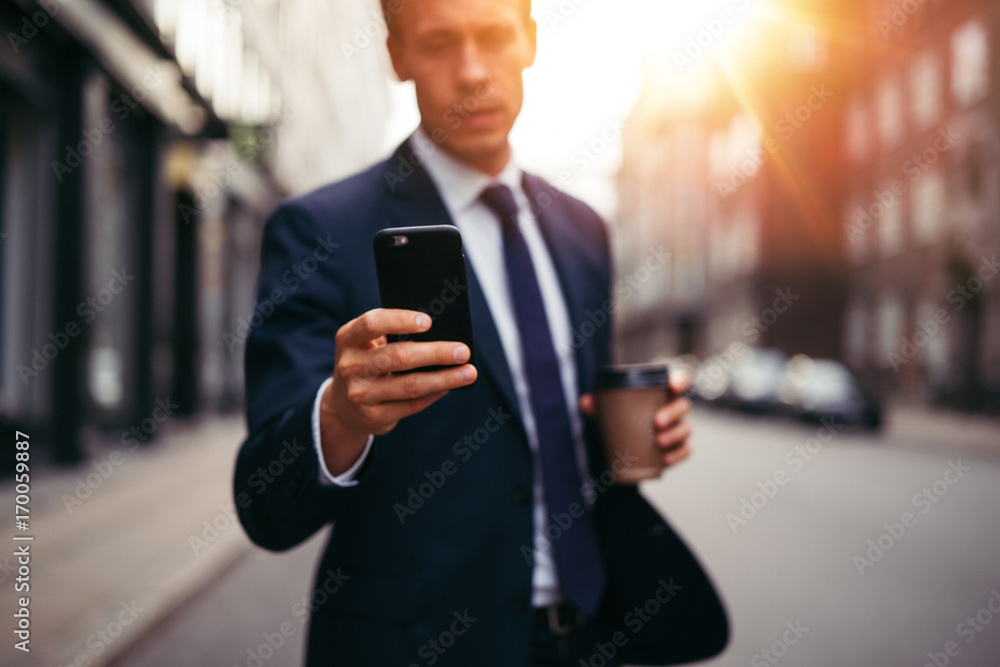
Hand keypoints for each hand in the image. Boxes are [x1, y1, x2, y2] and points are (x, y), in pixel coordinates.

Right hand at [320, 308, 476, 474]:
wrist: (343, 405)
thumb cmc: (367, 362)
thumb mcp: (369, 344)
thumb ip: (394, 336)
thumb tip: (443, 335)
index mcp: (348, 339)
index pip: (372, 323)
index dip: (401, 320)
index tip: (429, 321)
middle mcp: (350, 366)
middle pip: (398, 357)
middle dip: (436, 353)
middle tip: (463, 351)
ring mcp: (360, 395)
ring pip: (409, 386)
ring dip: (444, 379)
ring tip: (468, 372)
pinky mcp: (374, 417)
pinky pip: (412, 405)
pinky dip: (435, 394)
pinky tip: (451, 385)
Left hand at [579, 371, 692, 469]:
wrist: (626, 444)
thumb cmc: (623, 418)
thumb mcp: (609, 410)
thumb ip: (598, 404)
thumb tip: (585, 402)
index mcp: (662, 393)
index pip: (679, 381)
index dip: (680, 381)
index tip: (673, 386)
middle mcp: (674, 409)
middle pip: (683, 406)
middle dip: (673, 413)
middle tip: (656, 422)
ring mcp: (679, 428)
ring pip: (686, 429)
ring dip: (675, 435)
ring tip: (658, 442)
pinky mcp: (679, 448)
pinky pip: (686, 450)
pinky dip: (678, 455)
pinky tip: (666, 460)